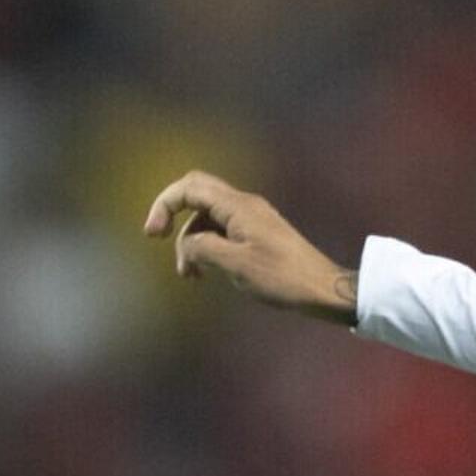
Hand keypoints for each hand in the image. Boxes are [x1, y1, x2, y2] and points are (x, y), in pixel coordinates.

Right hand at [142, 171, 356, 322]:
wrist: (322, 288)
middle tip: (159, 240)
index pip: (190, 187)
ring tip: (189, 275)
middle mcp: (244, 205)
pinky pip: (223, 230)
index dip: (164, 204)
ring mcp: (252, 218)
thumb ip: (203, 248)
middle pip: (197, 194)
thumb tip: (187, 244)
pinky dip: (208, 246)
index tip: (153, 235)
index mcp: (238, 206)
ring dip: (192, 241)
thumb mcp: (235, 265)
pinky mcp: (258, 233)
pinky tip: (207, 271)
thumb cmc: (282, 278)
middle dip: (174, 215)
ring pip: (208, 217)